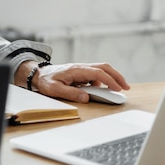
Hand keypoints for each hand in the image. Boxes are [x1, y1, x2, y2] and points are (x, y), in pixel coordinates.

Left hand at [16, 61, 130, 102]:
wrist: (39, 74)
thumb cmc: (46, 81)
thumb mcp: (55, 89)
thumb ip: (70, 93)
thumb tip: (86, 97)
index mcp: (76, 70)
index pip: (97, 73)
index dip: (109, 80)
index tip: (118, 88)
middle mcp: (81, 67)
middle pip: (104, 67)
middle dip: (117, 76)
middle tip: (126, 87)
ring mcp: (82, 69)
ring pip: (101, 69)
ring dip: (112, 77)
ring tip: (119, 88)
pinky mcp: (81, 72)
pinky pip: (95, 74)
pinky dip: (103, 80)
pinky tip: (104, 89)